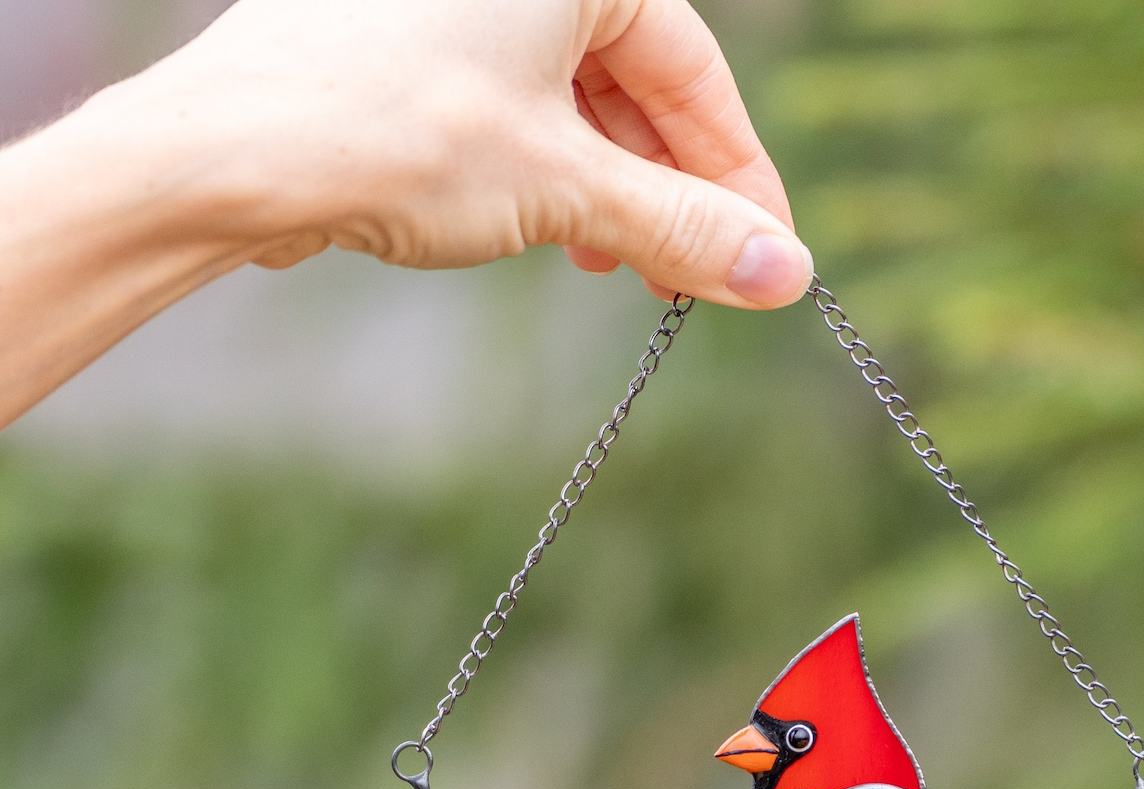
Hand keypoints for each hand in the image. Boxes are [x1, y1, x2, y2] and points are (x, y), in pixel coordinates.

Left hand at [160, 0, 810, 307]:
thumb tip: (783, 276)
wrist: (233, 151)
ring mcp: (459, 1)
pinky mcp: (415, 41)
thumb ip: (683, 229)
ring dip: (613, 193)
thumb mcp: (567, 188)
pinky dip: (553, 173)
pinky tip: (562, 235)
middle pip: (639, 84)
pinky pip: (520, 105)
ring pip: (578, 100)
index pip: (696, 71)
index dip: (739, 176)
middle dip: (670, 190)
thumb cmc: (396, 134)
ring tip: (621, 267)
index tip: (768, 257)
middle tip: (694, 278)